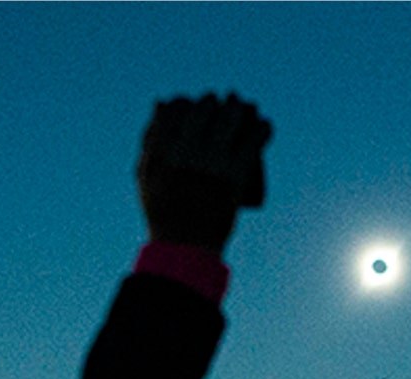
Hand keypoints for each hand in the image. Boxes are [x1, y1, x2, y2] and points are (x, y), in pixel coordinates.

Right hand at [136, 93, 271, 254]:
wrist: (185, 246)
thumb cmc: (164, 211)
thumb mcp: (145, 176)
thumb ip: (150, 138)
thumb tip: (162, 101)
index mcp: (161, 151)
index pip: (176, 108)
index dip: (187, 103)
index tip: (194, 106)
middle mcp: (185, 152)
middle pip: (205, 108)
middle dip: (215, 103)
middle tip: (222, 106)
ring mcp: (211, 163)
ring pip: (231, 118)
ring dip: (241, 110)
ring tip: (247, 111)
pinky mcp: (235, 175)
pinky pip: (253, 140)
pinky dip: (262, 129)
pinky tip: (265, 126)